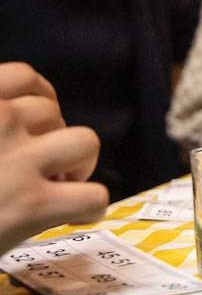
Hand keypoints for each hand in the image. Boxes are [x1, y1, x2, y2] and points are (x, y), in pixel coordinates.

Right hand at [0, 63, 107, 252]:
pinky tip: (72, 217)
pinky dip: (89, 208)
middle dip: (50, 139)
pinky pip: (94, 195)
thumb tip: (15, 116)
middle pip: (53, 114)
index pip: (23, 78)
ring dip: (78, 165)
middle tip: (34, 169)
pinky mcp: (32, 205)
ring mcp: (17, 161)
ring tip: (56, 186)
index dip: (39, 99)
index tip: (34, 124)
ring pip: (85, 143)